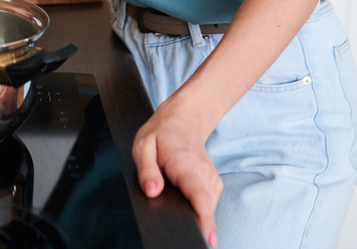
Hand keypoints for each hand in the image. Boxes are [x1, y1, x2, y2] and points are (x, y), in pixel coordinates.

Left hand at [133, 101, 222, 247]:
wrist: (184, 119)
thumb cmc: (162, 132)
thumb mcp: (143, 145)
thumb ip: (146, 170)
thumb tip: (152, 192)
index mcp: (186, 164)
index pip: (199, 196)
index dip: (205, 220)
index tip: (207, 238)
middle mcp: (204, 173)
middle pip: (204, 208)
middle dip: (193, 223)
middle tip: (176, 226)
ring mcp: (212, 179)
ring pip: (206, 208)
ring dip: (193, 215)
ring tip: (176, 205)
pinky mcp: (213, 185)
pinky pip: (207, 204)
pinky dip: (197, 208)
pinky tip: (184, 201)